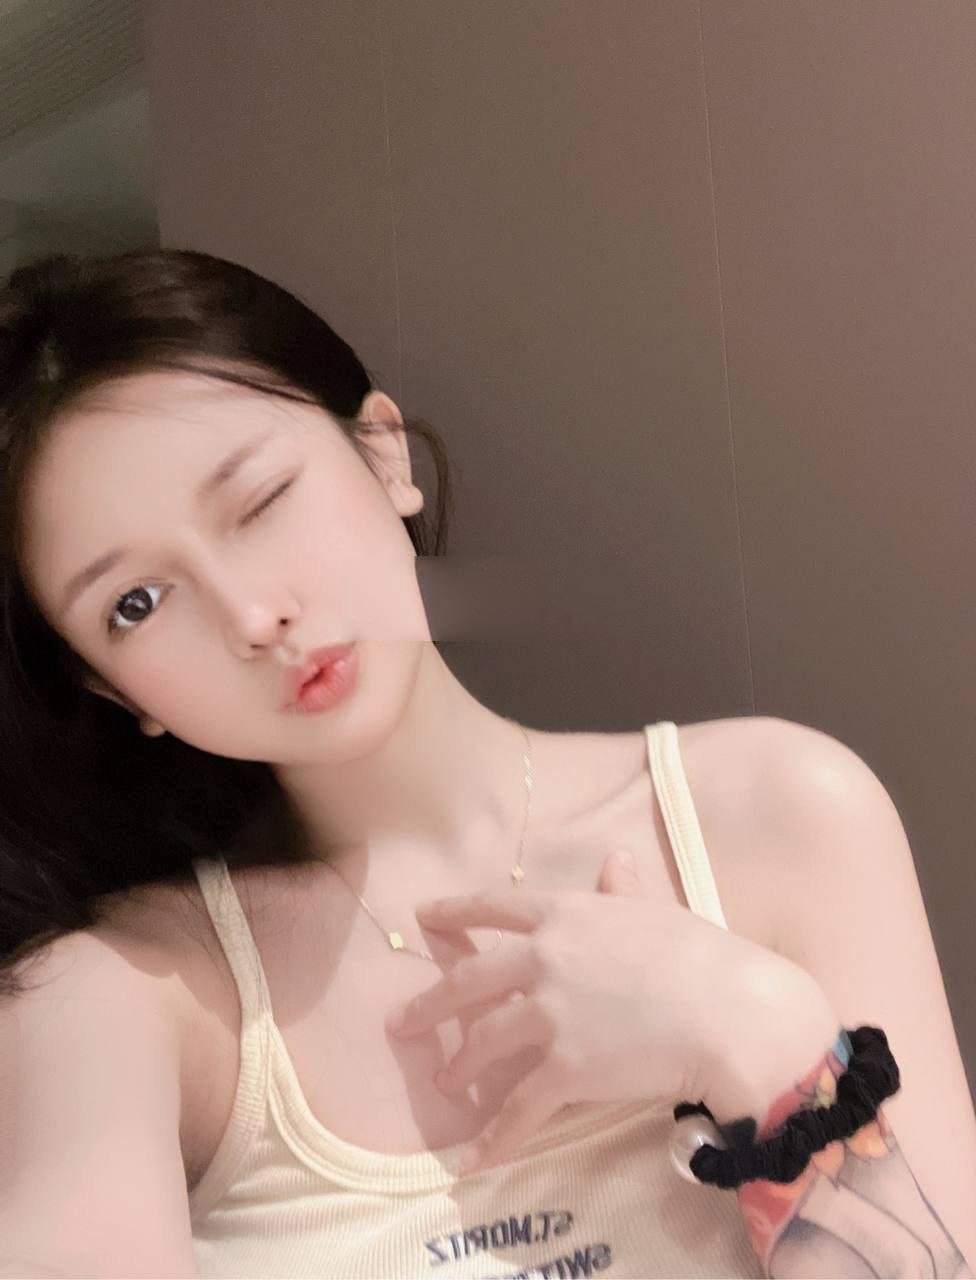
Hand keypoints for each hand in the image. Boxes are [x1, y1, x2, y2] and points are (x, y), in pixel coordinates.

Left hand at [386, 847, 784, 1171]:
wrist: (729, 1013)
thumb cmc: (701, 956)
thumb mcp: (655, 911)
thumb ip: (623, 890)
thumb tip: (614, 860)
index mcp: (566, 914)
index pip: (494, 907)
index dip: (455, 911)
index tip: (423, 915)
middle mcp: (545, 959)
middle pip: (469, 980)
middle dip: (429, 1004)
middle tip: (400, 1023)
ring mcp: (549, 1014)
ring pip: (483, 1042)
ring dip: (459, 1066)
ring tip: (443, 1082)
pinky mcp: (564, 1069)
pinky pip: (519, 1107)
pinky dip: (494, 1136)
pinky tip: (473, 1158)